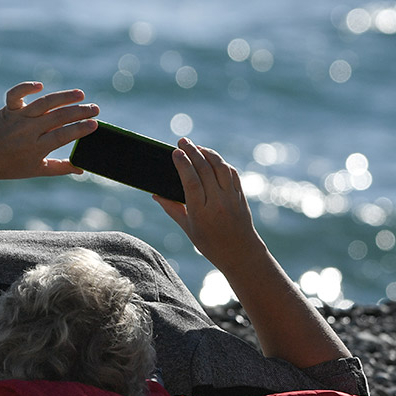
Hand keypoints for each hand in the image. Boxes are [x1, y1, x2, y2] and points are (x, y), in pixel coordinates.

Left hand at [0, 82, 98, 180]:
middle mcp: (28, 131)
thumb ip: (61, 168)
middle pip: (58, 117)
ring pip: (43, 103)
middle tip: (95, 108)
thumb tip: (82, 168)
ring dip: (64, 97)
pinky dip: (27, 87)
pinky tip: (41, 86)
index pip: (63, 135)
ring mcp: (18, 118)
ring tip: (80, 94)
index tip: (95, 124)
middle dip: (79, 111)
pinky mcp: (8, 108)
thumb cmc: (10, 166)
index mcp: (36, 148)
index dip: (80, 129)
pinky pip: (16, 94)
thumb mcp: (36, 171)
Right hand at [154, 138, 263, 270]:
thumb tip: (155, 194)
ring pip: (220, 168)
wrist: (241, 253)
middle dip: (193, 152)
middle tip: (182, 141)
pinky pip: (231, 173)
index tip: (175, 152)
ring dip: (208, 153)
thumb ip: (172, 209)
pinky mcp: (240, 195)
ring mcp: (231, 198)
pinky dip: (221, 162)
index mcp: (201, 213)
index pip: (191, 182)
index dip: (183, 164)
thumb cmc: (211, 244)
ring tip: (196, 146)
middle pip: (205, 170)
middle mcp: (218, 203)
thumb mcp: (188, 230)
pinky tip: (211, 157)